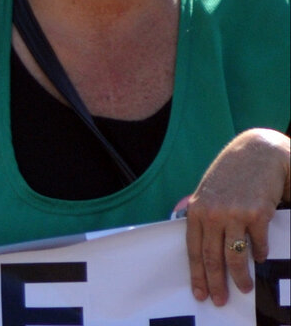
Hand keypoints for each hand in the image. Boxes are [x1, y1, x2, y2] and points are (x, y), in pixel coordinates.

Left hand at [183, 128, 289, 305]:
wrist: (257, 152)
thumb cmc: (231, 172)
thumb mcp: (208, 191)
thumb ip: (203, 214)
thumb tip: (201, 240)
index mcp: (197, 210)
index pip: (194, 249)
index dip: (197, 274)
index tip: (200, 292)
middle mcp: (213, 214)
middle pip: (212, 257)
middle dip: (216, 282)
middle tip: (220, 300)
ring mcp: (235, 215)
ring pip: (235, 256)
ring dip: (240, 276)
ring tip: (244, 288)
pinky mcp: (257, 214)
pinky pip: (258, 244)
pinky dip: (260, 255)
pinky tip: (260, 259)